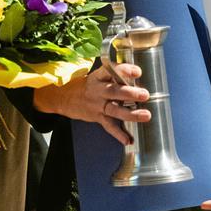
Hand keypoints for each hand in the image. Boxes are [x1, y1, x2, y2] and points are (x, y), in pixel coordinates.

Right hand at [32, 63, 150, 144]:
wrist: (66, 97)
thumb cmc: (88, 85)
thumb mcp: (98, 75)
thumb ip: (115, 75)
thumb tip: (136, 76)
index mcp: (99, 77)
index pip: (111, 70)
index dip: (124, 70)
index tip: (137, 71)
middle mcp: (98, 90)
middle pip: (114, 91)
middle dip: (130, 93)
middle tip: (145, 94)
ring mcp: (97, 105)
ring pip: (114, 110)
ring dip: (131, 114)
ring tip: (145, 115)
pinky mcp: (97, 117)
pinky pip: (108, 126)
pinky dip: (118, 134)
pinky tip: (128, 139)